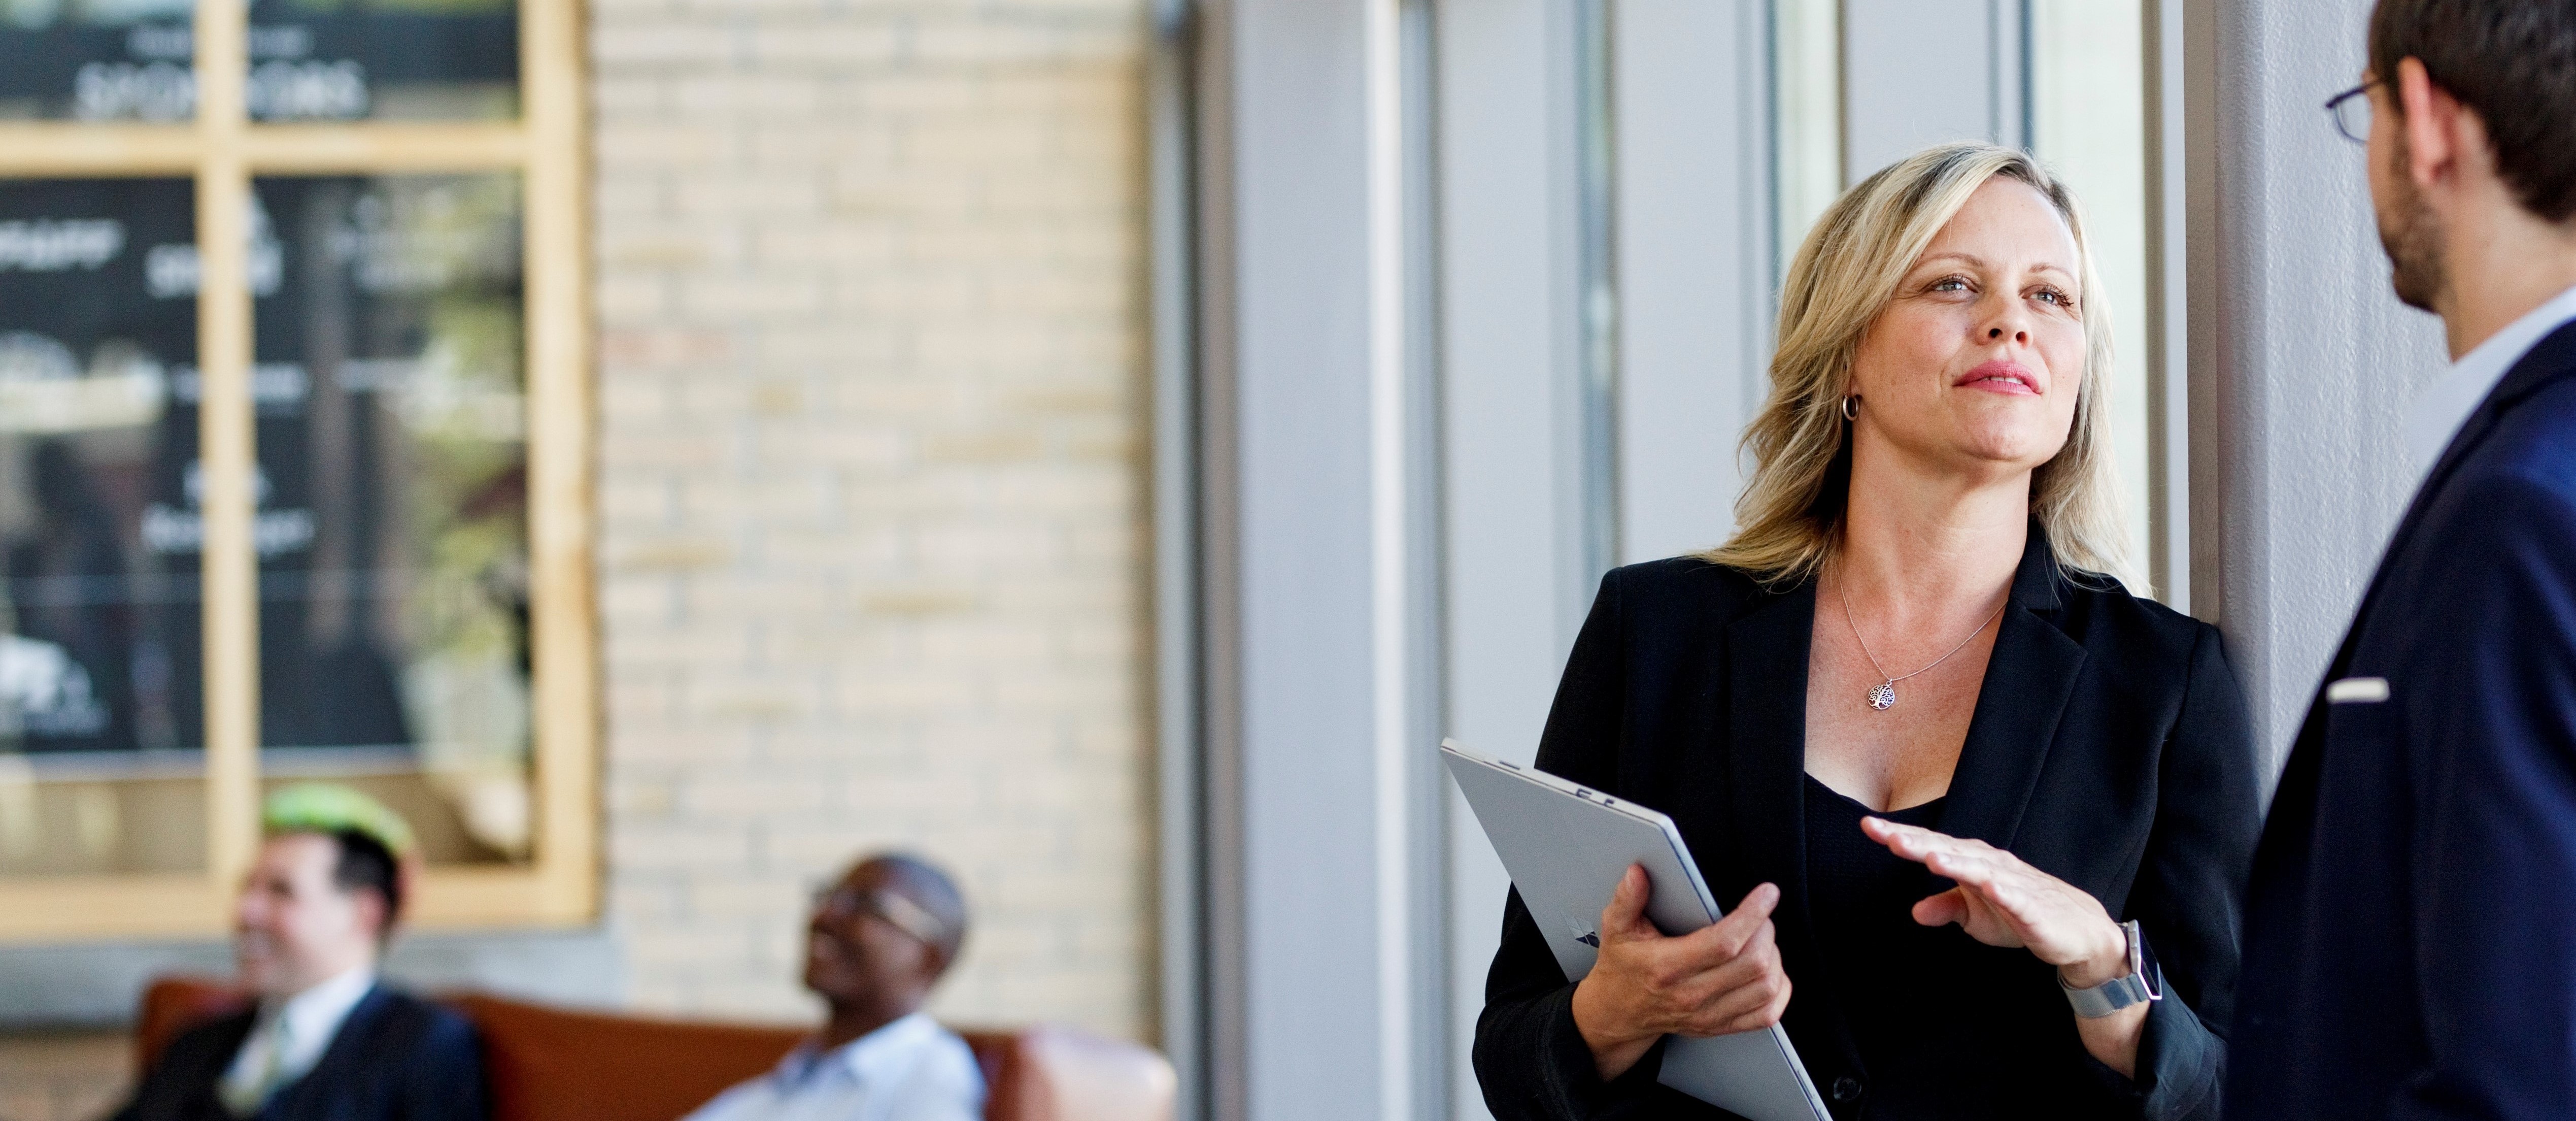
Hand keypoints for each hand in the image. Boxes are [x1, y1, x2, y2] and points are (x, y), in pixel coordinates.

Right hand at [1568, 866, 1791, 1081]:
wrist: (1617, 1013)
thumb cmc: (1622, 967)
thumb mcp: (1616, 928)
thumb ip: (1627, 899)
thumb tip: (1638, 873)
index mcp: (1667, 967)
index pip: (1723, 943)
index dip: (1751, 916)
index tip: (1767, 894)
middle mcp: (1691, 994)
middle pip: (1753, 965)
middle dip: (1766, 932)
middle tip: (1760, 916)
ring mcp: (1709, 1014)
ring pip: (1765, 988)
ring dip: (1774, 958)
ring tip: (1762, 941)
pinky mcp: (1720, 1026)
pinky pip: (1766, 1014)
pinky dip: (1778, 991)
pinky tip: (1770, 972)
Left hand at [1860, 817, 2148, 1077]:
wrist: (2076, 932)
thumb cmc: (2020, 916)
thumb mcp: (1976, 916)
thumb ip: (1946, 908)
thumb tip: (1915, 911)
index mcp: (1972, 863)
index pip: (1932, 846)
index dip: (1902, 837)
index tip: (1869, 827)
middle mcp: (1991, 866)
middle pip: (1950, 851)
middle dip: (1919, 843)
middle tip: (1887, 835)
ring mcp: (2015, 885)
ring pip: (1980, 870)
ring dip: (1956, 862)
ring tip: (1929, 857)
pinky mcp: (2036, 908)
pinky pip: (2018, 898)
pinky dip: (2005, 891)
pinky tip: (1990, 885)